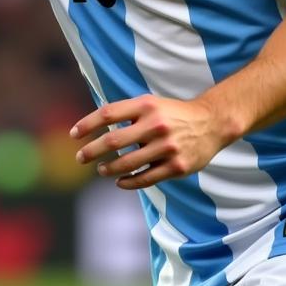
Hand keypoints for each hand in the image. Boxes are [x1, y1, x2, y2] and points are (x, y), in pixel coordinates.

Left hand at [70, 93, 230, 188]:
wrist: (211, 123)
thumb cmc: (172, 114)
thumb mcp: (150, 103)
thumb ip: (126, 112)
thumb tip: (92, 126)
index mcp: (146, 106)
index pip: (108, 113)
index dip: (87, 124)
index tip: (74, 134)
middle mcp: (156, 125)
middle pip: (113, 140)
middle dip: (91, 151)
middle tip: (80, 158)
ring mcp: (167, 147)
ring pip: (127, 163)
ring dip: (108, 168)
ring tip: (101, 169)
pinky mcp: (177, 167)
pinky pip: (146, 179)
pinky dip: (128, 182)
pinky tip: (119, 181)